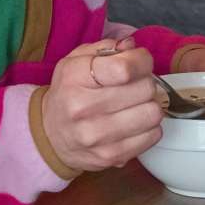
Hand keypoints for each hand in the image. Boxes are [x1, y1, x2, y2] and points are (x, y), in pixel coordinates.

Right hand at [41, 38, 161, 171]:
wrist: (50, 135)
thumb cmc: (69, 93)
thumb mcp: (76, 61)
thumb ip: (106, 48)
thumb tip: (132, 47)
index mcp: (74, 78)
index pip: (125, 68)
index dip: (142, 61)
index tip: (139, 62)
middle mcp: (83, 108)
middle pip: (145, 89)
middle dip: (145, 83)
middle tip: (134, 86)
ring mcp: (98, 136)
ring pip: (153, 113)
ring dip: (149, 105)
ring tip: (135, 104)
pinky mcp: (112, 156)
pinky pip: (153, 135)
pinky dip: (149, 127)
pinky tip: (133, 123)